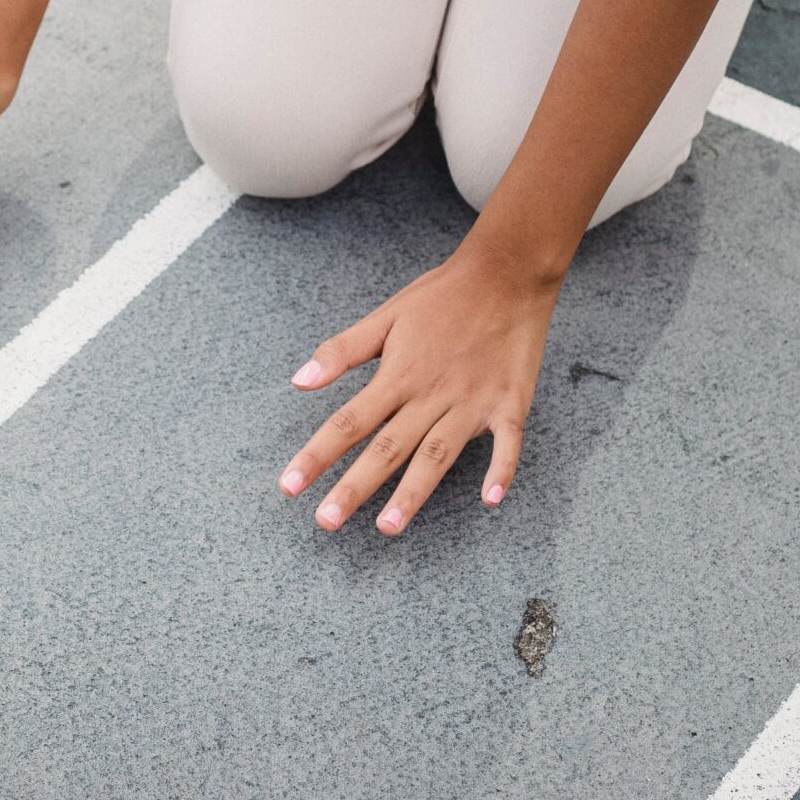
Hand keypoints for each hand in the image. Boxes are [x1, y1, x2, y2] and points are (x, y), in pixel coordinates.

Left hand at [278, 242, 560, 535]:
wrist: (507, 272)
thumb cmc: (442, 295)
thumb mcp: (386, 316)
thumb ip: (343, 351)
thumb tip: (298, 380)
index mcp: (398, 374)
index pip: (348, 422)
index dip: (317, 454)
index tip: (289, 486)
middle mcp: (431, 393)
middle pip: (387, 447)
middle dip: (354, 486)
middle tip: (326, 521)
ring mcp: (472, 401)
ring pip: (437, 454)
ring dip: (413, 492)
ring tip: (387, 526)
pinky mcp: (510, 403)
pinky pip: (508, 442)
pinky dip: (502, 469)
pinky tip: (491, 500)